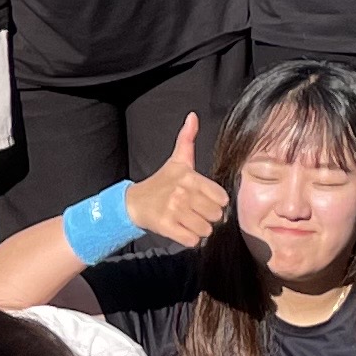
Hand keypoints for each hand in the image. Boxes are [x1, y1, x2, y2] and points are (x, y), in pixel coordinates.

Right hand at [121, 116, 227, 250]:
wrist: (134, 202)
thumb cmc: (161, 182)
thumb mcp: (176, 160)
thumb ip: (187, 139)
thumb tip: (193, 116)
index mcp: (190, 177)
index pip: (222, 198)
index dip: (215, 202)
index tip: (203, 200)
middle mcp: (183, 193)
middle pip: (215, 216)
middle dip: (208, 217)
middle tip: (195, 212)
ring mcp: (174, 210)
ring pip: (205, 229)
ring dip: (199, 229)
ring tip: (188, 221)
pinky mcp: (166, 227)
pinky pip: (193, 240)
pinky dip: (190, 239)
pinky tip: (182, 230)